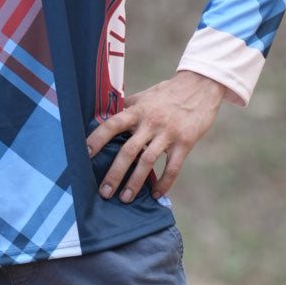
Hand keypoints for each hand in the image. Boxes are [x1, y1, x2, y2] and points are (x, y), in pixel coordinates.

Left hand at [86, 71, 225, 202]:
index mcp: (138, 110)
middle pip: (128, 150)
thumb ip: (126, 109)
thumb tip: (102, 119)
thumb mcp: (144, 97)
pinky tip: (156, 194)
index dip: (97, 139)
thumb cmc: (168, 93)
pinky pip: (172, 167)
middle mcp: (151, 122)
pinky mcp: (185, 142)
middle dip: (115, 173)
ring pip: (148, 162)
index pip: (112, 124)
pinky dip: (164, 183)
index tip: (84, 155)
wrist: (201, 86)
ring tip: (125, 198)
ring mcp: (168, 133)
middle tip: (104, 192)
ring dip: (135, 183)